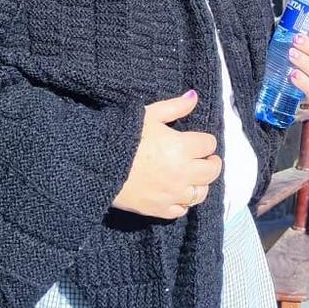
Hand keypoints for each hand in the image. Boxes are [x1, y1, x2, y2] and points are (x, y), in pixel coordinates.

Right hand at [112, 90, 221, 219]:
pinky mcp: (159, 209)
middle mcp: (182, 173)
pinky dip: (183, 202)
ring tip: (194, 177)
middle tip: (206, 159)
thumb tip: (194, 97)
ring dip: (200, 184)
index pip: (209, 144)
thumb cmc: (123, 136)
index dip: (205, 141)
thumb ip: (174, 107)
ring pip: (200, 193)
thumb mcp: (149, 115)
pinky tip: (178, 193)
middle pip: (211, 171)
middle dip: (211, 163)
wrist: (97, 163)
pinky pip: (181, 210)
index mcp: (182, 147)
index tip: (200, 141)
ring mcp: (172, 194)